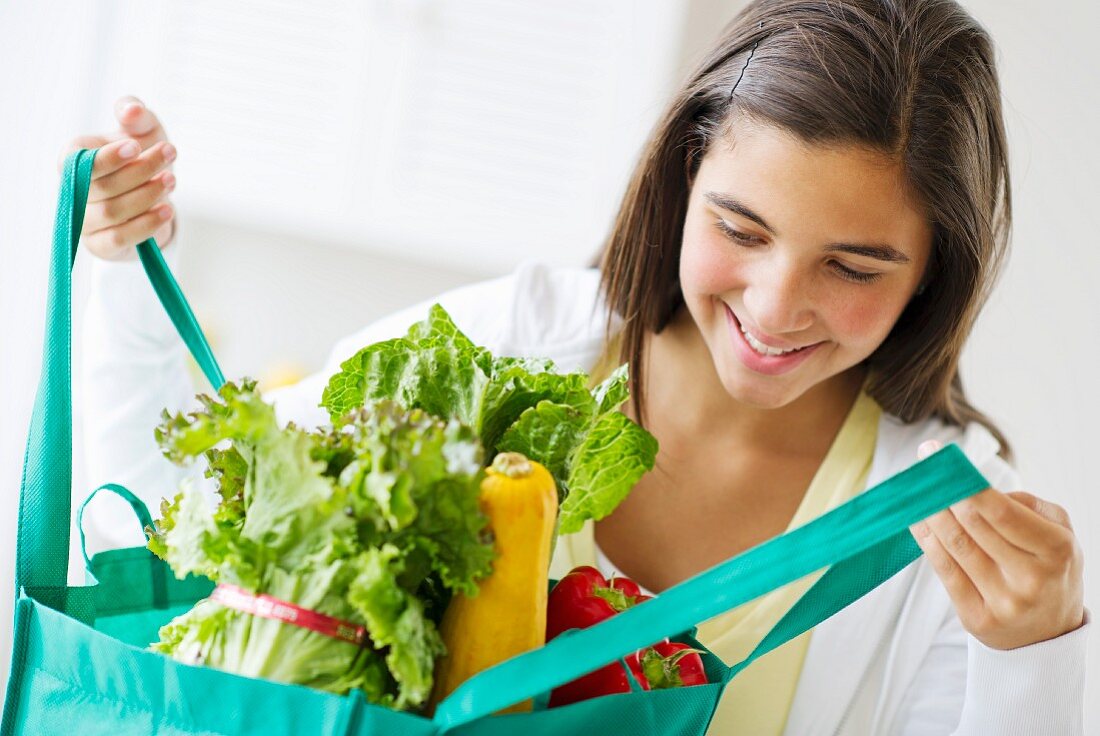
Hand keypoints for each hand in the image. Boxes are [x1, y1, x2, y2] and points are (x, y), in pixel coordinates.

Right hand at [57, 95, 176, 260]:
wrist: (152, 194)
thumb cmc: (140, 156)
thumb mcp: (143, 130)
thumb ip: (136, 115)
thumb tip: (132, 110)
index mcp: (73, 158)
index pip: (79, 161)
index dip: (107, 157)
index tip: (136, 146)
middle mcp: (72, 191)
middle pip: (103, 186)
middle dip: (141, 170)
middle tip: (170, 153)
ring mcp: (85, 220)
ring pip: (113, 212)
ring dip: (147, 196)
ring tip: (172, 180)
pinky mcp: (101, 244)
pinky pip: (119, 238)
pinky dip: (145, 225)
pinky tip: (166, 210)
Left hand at [908, 440, 1085, 649]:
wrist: (1050, 633)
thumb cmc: (1049, 569)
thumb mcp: (1058, 532)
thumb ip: (1026, 504)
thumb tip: (978, 487)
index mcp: (1056, 550)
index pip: (1001, 511)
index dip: (965, 482)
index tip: (939, 457)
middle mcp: (1031, 579)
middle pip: (971, 525)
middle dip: (942, 492)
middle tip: (922, 468)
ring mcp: (1003, 603)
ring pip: (953, 546)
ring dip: (929, 512)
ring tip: (915, 490)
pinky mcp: (977, 620)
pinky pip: (943, 571)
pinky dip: (925, 540)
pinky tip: (915, 519)